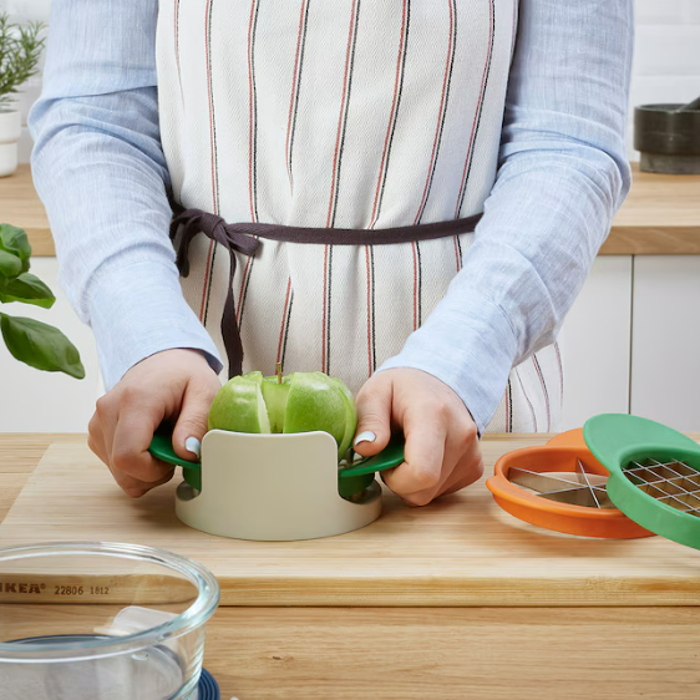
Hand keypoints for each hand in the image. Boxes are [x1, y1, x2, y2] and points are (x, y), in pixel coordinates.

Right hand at [88, 348, 220, 497]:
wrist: (164, 361)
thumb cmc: (185, 376)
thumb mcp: (205, 393)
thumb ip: (197, 423)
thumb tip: (186, 453)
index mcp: (134, 401)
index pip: (127, 457)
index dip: (153, 471)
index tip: (175, 457)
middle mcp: (107, 411)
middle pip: (122, 470)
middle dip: (153, 472)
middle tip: (175, 450)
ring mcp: (98, 423)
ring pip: (118, 472)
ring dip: (145, 470)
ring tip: (165, 442)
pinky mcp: (97, 432)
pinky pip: (114, 466)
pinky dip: (136, 465)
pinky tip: (151, 443)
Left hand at [353, 368, 482, 505]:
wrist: (435, 383)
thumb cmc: (403, 389)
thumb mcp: (375, 393)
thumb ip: (368, 420)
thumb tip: (365, 448)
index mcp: (433, 415)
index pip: (422, 473)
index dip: (395, 479)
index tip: (384, 459)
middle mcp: (460, 435)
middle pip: (424, 489)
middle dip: (399, 481)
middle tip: (391, 453)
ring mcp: (471, 453)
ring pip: (432, 494)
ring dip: (412, 481)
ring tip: (407, 451)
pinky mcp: (474, 466)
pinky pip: (443, 491)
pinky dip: (427, 482)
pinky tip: (423, 457)